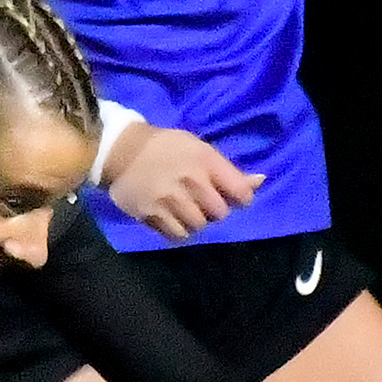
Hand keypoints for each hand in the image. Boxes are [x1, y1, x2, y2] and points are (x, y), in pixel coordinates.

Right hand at [102, 122, 261, 240]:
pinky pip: (177, 235)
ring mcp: (170, 200)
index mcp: (205, 160)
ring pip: (198, 226)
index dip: (240, 198)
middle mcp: (190, 181)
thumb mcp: (199, 148)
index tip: (231, 196)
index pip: (240, 192)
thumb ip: (228, 169)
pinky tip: (172, 218)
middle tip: (201, 201)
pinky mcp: (151, 214)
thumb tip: (261, 181)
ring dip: (195, 221)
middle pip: (219, 213)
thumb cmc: (165, 147)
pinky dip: (178, 230)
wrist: (120, 151)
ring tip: (185, 209)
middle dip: (214, 210)